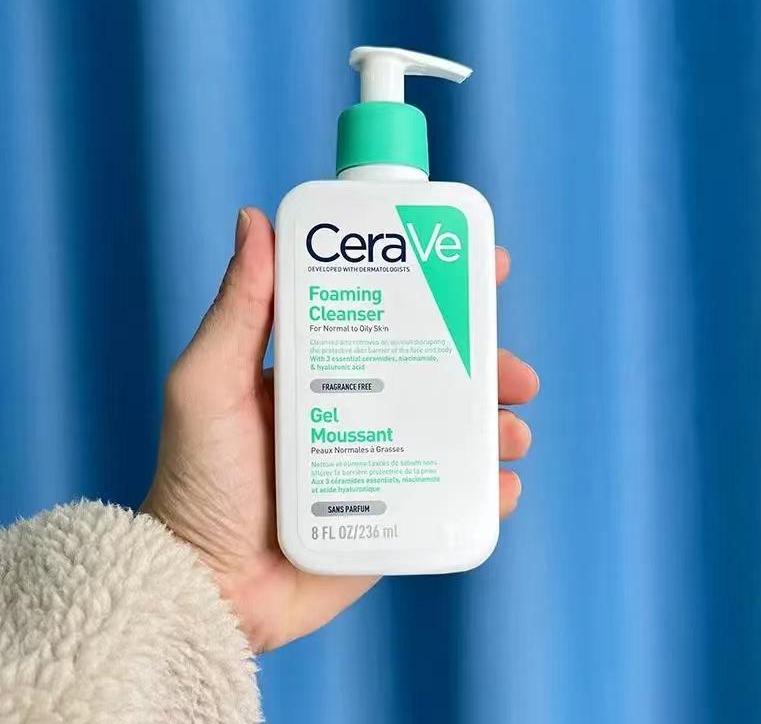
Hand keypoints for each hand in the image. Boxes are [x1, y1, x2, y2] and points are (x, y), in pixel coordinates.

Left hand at [141, 207, 538, 652]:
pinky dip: (489, 487)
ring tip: (510, 431)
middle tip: (514, 370)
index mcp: (324, 366)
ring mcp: (383, 461)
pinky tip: (502, 484)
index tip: (479, 264)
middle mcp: (360, 406)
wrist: (210, 587)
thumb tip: (255, 220)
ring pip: (457, 430)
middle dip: (487, 361)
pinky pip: (456, 496)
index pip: (390, 312)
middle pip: (439, 370)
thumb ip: (237, 308)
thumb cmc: (199, 480)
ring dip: (497, 423)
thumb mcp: (209, 383)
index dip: (439, 287)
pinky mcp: (396, 515)